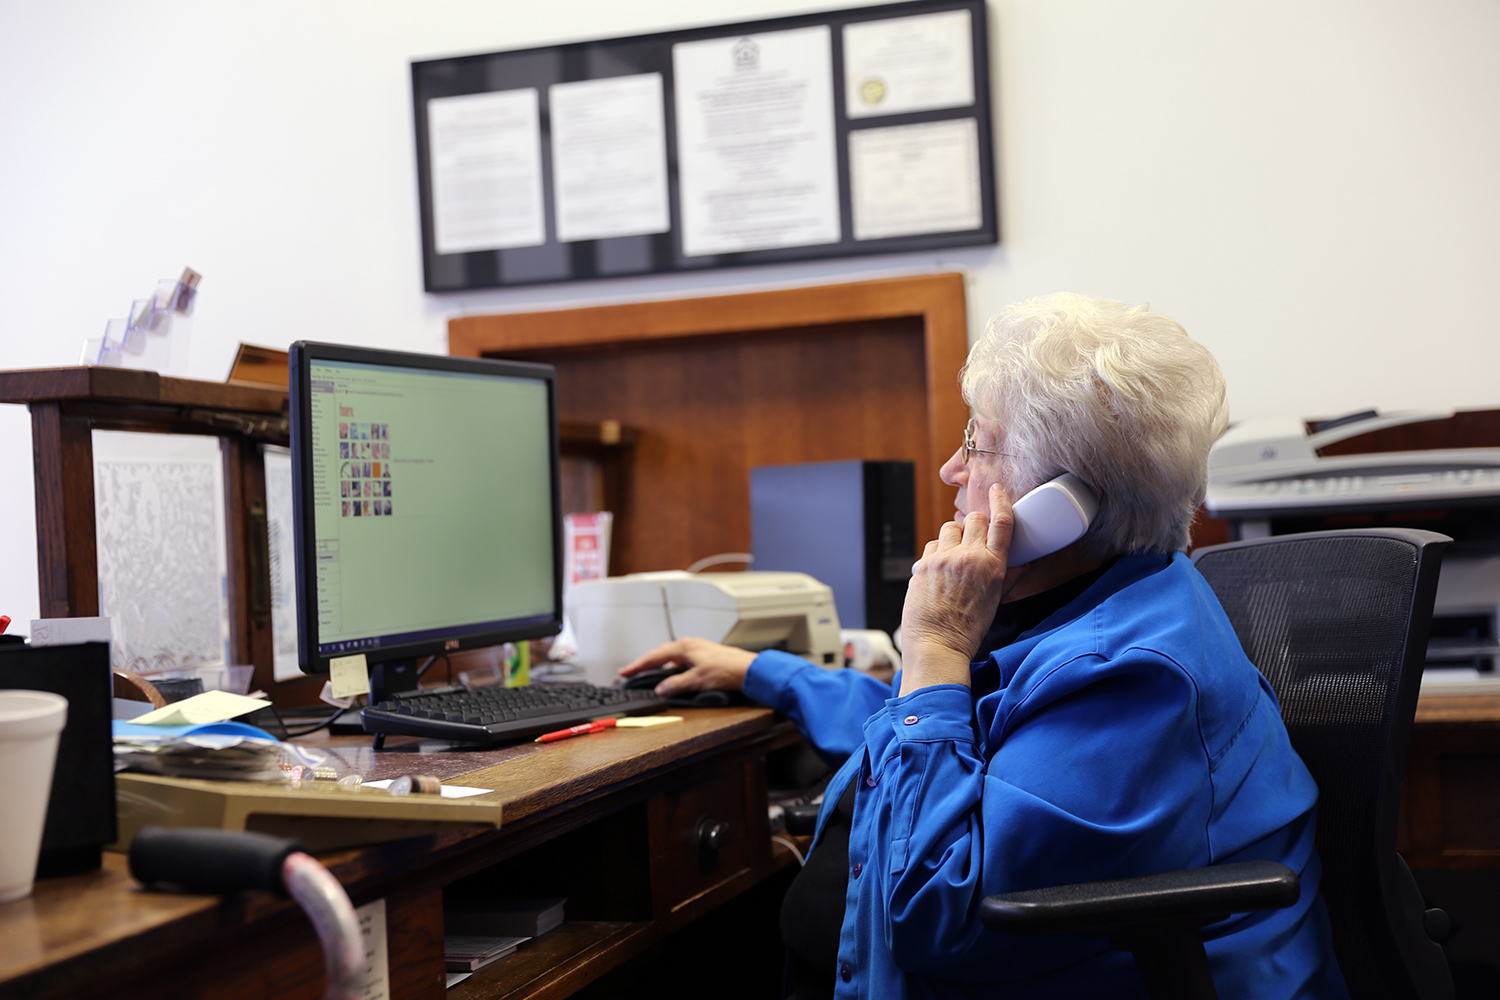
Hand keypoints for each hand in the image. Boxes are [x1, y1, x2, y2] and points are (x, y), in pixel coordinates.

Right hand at [618, 638, 754, 697]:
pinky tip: (674, 678)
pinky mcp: (705, 659)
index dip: (638, 665)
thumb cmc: (727, 670)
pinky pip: (682, 663)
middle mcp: (690, 646)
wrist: (749, 670)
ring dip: (660, 666)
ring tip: (649, 676)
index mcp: (684, 647)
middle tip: (632, 672)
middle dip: (646, 664)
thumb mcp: (697, 680)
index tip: (624, 671)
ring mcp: (698, 651)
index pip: (654, 656)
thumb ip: (676, 685)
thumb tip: (661, 689)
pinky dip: (673, 669)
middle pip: (661, 654)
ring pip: (672, 658)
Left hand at [898, 483, 1016, 694]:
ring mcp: (945, 559)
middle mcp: (971, 558)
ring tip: (952, 559)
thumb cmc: (968, 629)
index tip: (996, 491)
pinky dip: (936, 552)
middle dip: (974, 526)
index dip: (1000, 501)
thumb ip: (1009, 577)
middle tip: (971, 542)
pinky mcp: (925, 563)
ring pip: (950, 528)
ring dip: (953, 538)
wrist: (937, 645)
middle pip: (974, 519)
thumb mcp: (996, 601)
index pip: (1001, 523)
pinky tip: (937, 571)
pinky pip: (932, 545)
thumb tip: (1022, 563)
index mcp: (994, 567)